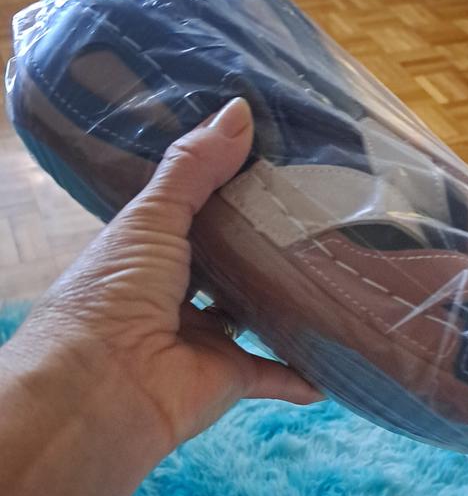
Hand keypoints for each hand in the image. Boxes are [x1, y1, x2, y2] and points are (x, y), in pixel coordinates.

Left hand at [12, 97, 320, 455]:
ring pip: (253, 318)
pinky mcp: (229, 378)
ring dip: (285, 305)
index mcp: (147, 255)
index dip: (224, 195)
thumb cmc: (116, 290)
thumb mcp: (151, 218)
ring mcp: (202, 340)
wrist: (104, 385)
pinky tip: (335, 360)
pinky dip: (302, 373)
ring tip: (335, 273)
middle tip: (318, 215)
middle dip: (262, 249)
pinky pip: (273, 374)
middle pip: (227, 268)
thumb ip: (193, 168)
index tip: (271, 165)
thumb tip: (240, 110)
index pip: (191, 219)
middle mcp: (174, 296)